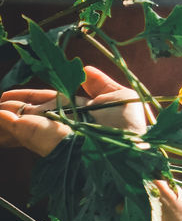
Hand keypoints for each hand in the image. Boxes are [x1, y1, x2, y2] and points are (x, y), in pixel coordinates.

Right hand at [0, 67, 148, 156]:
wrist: (125, 152)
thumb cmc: (129, 127)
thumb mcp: (120, 97)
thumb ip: (100, 83)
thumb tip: (85, 69)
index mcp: (76, 110)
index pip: (45, 101)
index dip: (27, 97)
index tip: (7, 96)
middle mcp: (58, 121)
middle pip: (26, 113)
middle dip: (8, 108)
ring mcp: (46, 130)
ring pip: (16, 121)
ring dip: (1, 115)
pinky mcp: (37, 137)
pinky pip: (14, 126)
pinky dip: (1, 121)